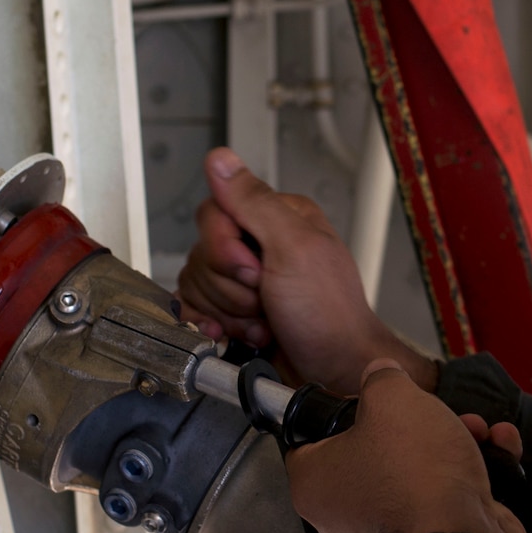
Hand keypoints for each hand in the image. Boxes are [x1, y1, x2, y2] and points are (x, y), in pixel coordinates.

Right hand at [177, 148, 435, 393]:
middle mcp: (259, 244)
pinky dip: (216, 327)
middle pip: (202, 252)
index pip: (215, 213)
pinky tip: (242, 335)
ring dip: (230, 312)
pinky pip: (197, 310)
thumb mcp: (295, 248)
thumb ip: (254, 202)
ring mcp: (245, 280)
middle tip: (266, 299)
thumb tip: (220, 158)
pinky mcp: (233, 310)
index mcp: (277, 217)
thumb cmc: (328, 314)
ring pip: (198, 284)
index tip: (255, 270)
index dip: (225, 248)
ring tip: (265, 322)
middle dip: (231, 288)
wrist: (334, 373)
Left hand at [286, 361, 529, 532]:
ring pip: (417, 475)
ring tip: (475, 429)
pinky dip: (475, 474)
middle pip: (376, 454)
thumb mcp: (391, 399)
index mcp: (315, 484)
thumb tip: (381, 374)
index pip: (311, 441)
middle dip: (416, 425)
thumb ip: (381, 380)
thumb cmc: (414, 476)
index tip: (364, 402)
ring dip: (452, 443)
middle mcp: (344, 517)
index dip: (339, 414)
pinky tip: (497, 449)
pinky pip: (447, 500)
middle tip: (431, 411)